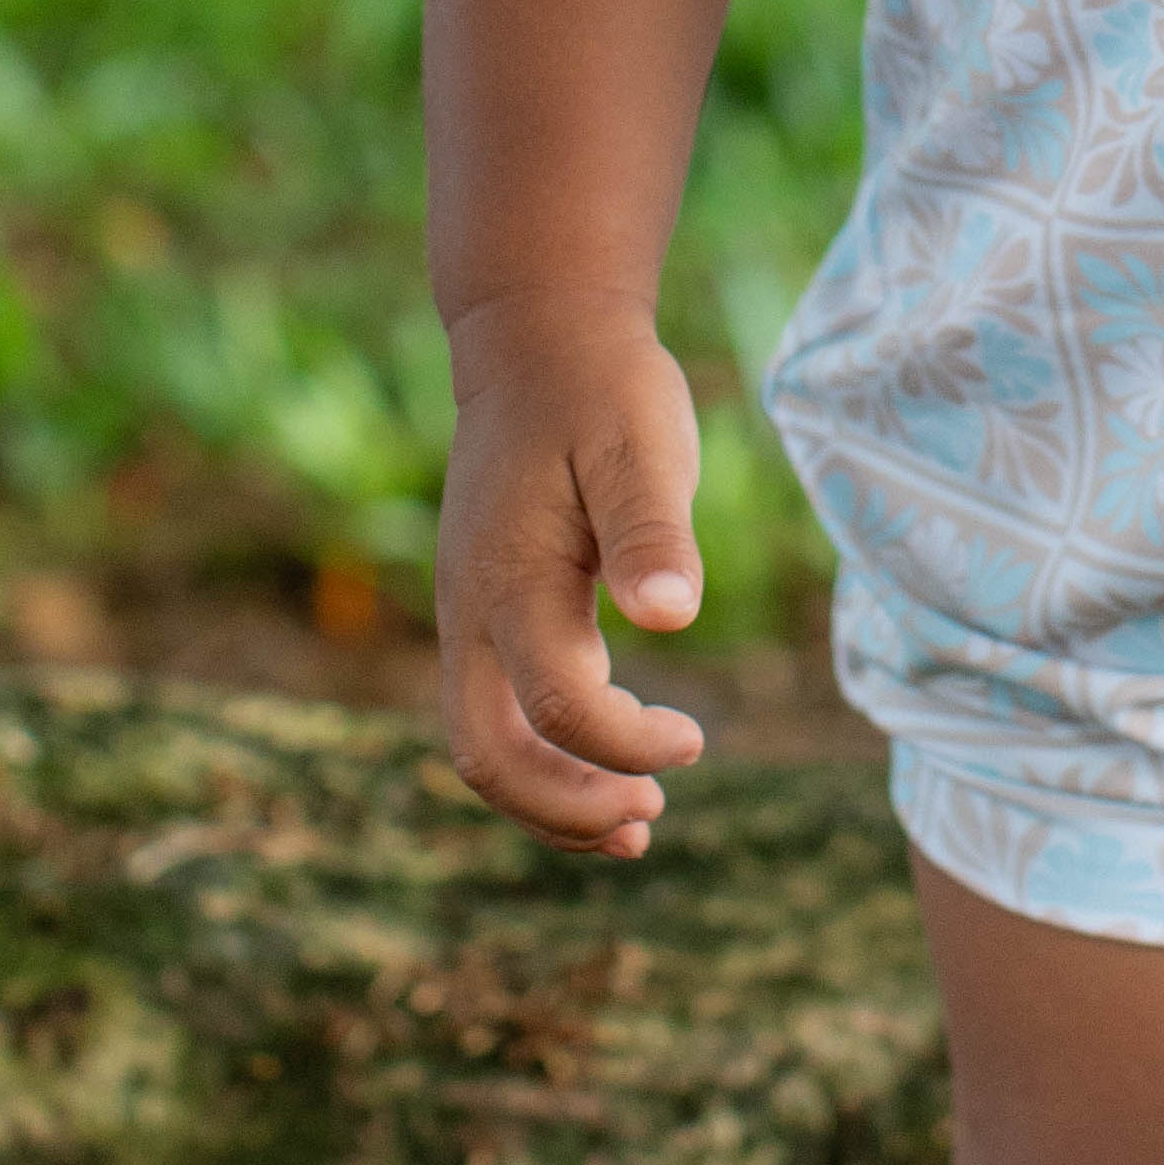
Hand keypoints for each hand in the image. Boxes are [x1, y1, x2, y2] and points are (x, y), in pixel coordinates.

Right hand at [434, 290, 710, 855]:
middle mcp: (471, 612)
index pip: (557, 706)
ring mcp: (467, 614)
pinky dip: (542, 757)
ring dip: (551, 799)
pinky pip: (493, 710)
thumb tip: (675, 619)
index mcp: (511, 581)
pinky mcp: (483, 609)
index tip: (696, 741)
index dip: (625, 744)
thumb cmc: (603, 389)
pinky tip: (606, 763)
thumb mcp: (642, 445)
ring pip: (481, 745)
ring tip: (636, 827)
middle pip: (488, 757)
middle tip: (651, 821)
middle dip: (566, 808)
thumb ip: (653, 532)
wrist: (539, 337)